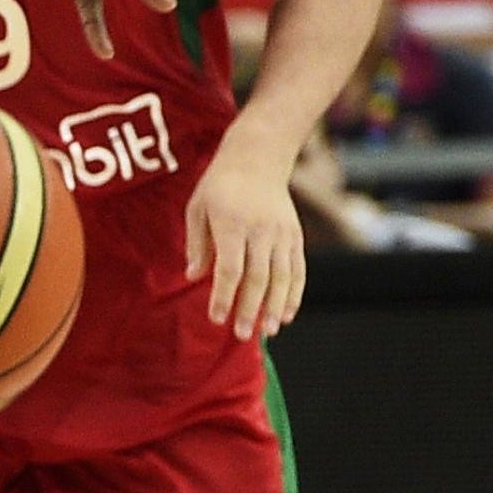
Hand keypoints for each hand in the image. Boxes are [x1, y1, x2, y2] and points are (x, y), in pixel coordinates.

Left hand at [184, 154, 304, 339]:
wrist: (258, 157)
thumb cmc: (219, 185)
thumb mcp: (198, 208)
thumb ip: (198, 244)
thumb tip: (194, 277)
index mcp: (232, 223)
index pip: (229, 268)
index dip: (223, 295)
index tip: (216, 318)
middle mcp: (260, 230)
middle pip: (258, 277)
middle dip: (250, 309)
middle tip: (242, 334)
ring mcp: (282, 233)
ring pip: (282, 276)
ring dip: (275, 306)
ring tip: (268, 331)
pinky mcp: (296, 235)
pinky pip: (297, 269)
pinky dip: (294, 293)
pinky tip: (287, 314)